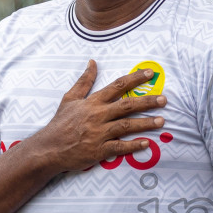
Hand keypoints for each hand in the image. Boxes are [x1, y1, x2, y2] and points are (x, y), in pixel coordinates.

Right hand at [26, 61, 167, 172]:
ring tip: (162, 120)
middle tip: (164, 100)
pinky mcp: (98, 150)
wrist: (48, 148)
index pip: (117, 86)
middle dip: (147, 101)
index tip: (151, 73)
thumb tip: (92, 62)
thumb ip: (84, 81)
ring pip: (126, 126)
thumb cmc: (61, 123)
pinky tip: (147, 143)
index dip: (135, 78)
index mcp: (92, 102)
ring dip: (145, 123)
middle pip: (126, 105)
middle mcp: (97, 115)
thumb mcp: (70, 98)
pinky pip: (119, 147)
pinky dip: (133, 145)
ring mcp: (98, 133)